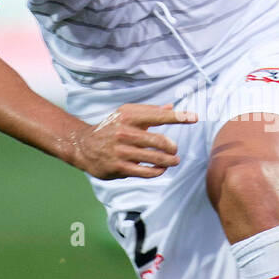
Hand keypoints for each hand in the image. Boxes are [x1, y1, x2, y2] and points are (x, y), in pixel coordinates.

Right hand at [80, 102, 196, 179]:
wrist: (83, 145)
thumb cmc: (110, 128)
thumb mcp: (126, 114)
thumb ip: (150, 111)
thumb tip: (172, 106)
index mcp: (128, 116)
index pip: (158, 116)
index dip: (178, 117)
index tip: (194, 117)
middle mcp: (124, 132)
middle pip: (159, 140)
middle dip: (172, 147)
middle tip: (175, 150)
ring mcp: (121, 151)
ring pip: (154, 158)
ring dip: (169, 161)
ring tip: (174, 161)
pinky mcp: (119, 167)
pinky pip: (145, 172)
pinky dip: (158, 171)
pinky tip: (161, 169)